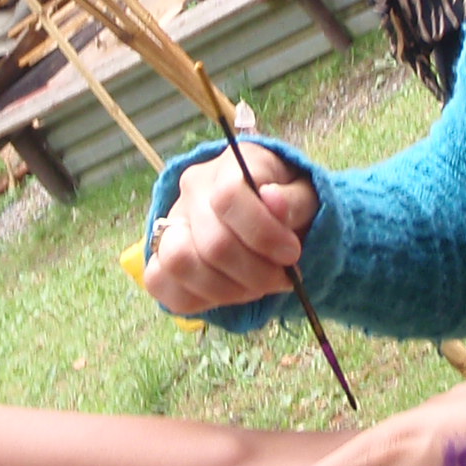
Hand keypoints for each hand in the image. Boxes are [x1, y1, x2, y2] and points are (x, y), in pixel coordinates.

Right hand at [145, 142, 320, 312]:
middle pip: (212, 243)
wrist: (266, 217)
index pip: (229, 197)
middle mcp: (192, 190)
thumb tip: (273, 199)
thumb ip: (294, 200)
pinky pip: (159, 284)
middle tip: (281, 278)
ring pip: (179, 263)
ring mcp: (172, 222)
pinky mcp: (160, 255)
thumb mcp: (305, 196)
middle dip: (255, 273)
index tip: (291, 253)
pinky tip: (228, 293)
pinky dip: (197, 298)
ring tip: (255, 287)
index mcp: (229, 166)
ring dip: (226, 289)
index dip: (263, 234)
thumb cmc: (288, 205)